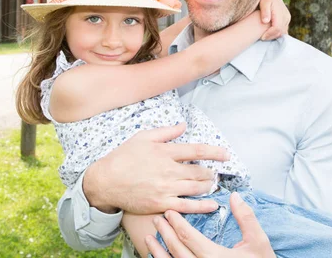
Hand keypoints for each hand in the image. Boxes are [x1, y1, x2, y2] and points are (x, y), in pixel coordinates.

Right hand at [82, 123, 229, 214]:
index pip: (196, 150)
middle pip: (199, 171)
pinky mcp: (161, 203)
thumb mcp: (142, 137)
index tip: (226, 155)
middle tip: (214, 173)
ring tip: (211, 184)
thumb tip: (183, 125)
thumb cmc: (123, 157)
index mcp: (164, 151)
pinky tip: (213, 204)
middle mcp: (168, 170)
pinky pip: (187, 206)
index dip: (214, 152)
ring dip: (208, 186)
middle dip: (211, 172)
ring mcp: (165, 188)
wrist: (105, 181)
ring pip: (196, 187)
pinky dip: (203, 206)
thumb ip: (166, 131)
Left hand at [145, 192, 275, 257]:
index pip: (188, 237)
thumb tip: (235, 196)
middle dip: (165, 232)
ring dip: (158, 251)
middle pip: (176, 249)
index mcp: (215, 257)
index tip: (170, 212)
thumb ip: (246, 218)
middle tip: (158, 218)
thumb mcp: (259, 242)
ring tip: (149, 238)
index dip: (177, 223)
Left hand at [259, 0, 289, 40]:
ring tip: (264, 36)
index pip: (277, 28)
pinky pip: (283, 30)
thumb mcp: (264, 2)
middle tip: (261, 38)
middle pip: (280, 32)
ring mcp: (287, 19)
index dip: (269, 34)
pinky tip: (269, 34)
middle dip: (271, 36)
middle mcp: (286, 17)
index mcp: (281, 13)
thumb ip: (265, 11)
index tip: (261, 37)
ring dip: (274, 36)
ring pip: (282, 32)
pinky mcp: (286, 20)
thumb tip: (265, 21)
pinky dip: (276, 34)